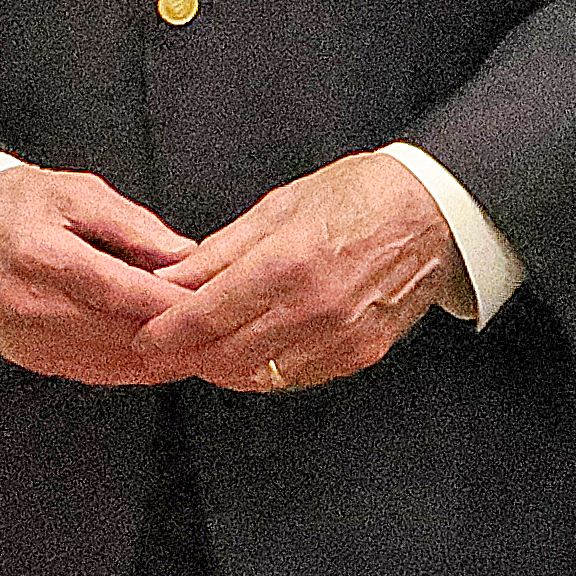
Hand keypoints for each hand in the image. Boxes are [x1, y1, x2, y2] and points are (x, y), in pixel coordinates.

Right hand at [0, 162, 200, 384]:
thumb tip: (186, 256)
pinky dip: (134, 368)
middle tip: (227, 338)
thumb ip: (133, 225)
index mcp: (41, 256)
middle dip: (180, 339)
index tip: (216, 306)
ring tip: (208, 353)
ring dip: (163, 361)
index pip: (122, 292)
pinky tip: (165, 358)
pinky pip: (94, 372)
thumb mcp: (76, 193)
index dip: (173, 305)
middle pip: (122, 335)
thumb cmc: (19, 205)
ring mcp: (26, 339)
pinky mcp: (29, 358)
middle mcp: (29, 305)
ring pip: (113, 363)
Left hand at [141, 151, 462, 396]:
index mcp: (287, 264)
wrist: (433, 213)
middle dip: (187, 357)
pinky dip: (264, 371)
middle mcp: (313, 308)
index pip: (206, 317)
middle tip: (164, 349)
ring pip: (259, 376)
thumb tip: (167, 277)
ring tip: (201, 351)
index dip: (166, 333)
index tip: (142, 337)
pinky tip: (249, 352)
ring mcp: (340, 337)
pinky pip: (296, 378)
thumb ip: (218, 253)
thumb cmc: (355, 198)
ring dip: (223, 368)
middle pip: (226, 356)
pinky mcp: (360, 354)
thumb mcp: (276, 209)